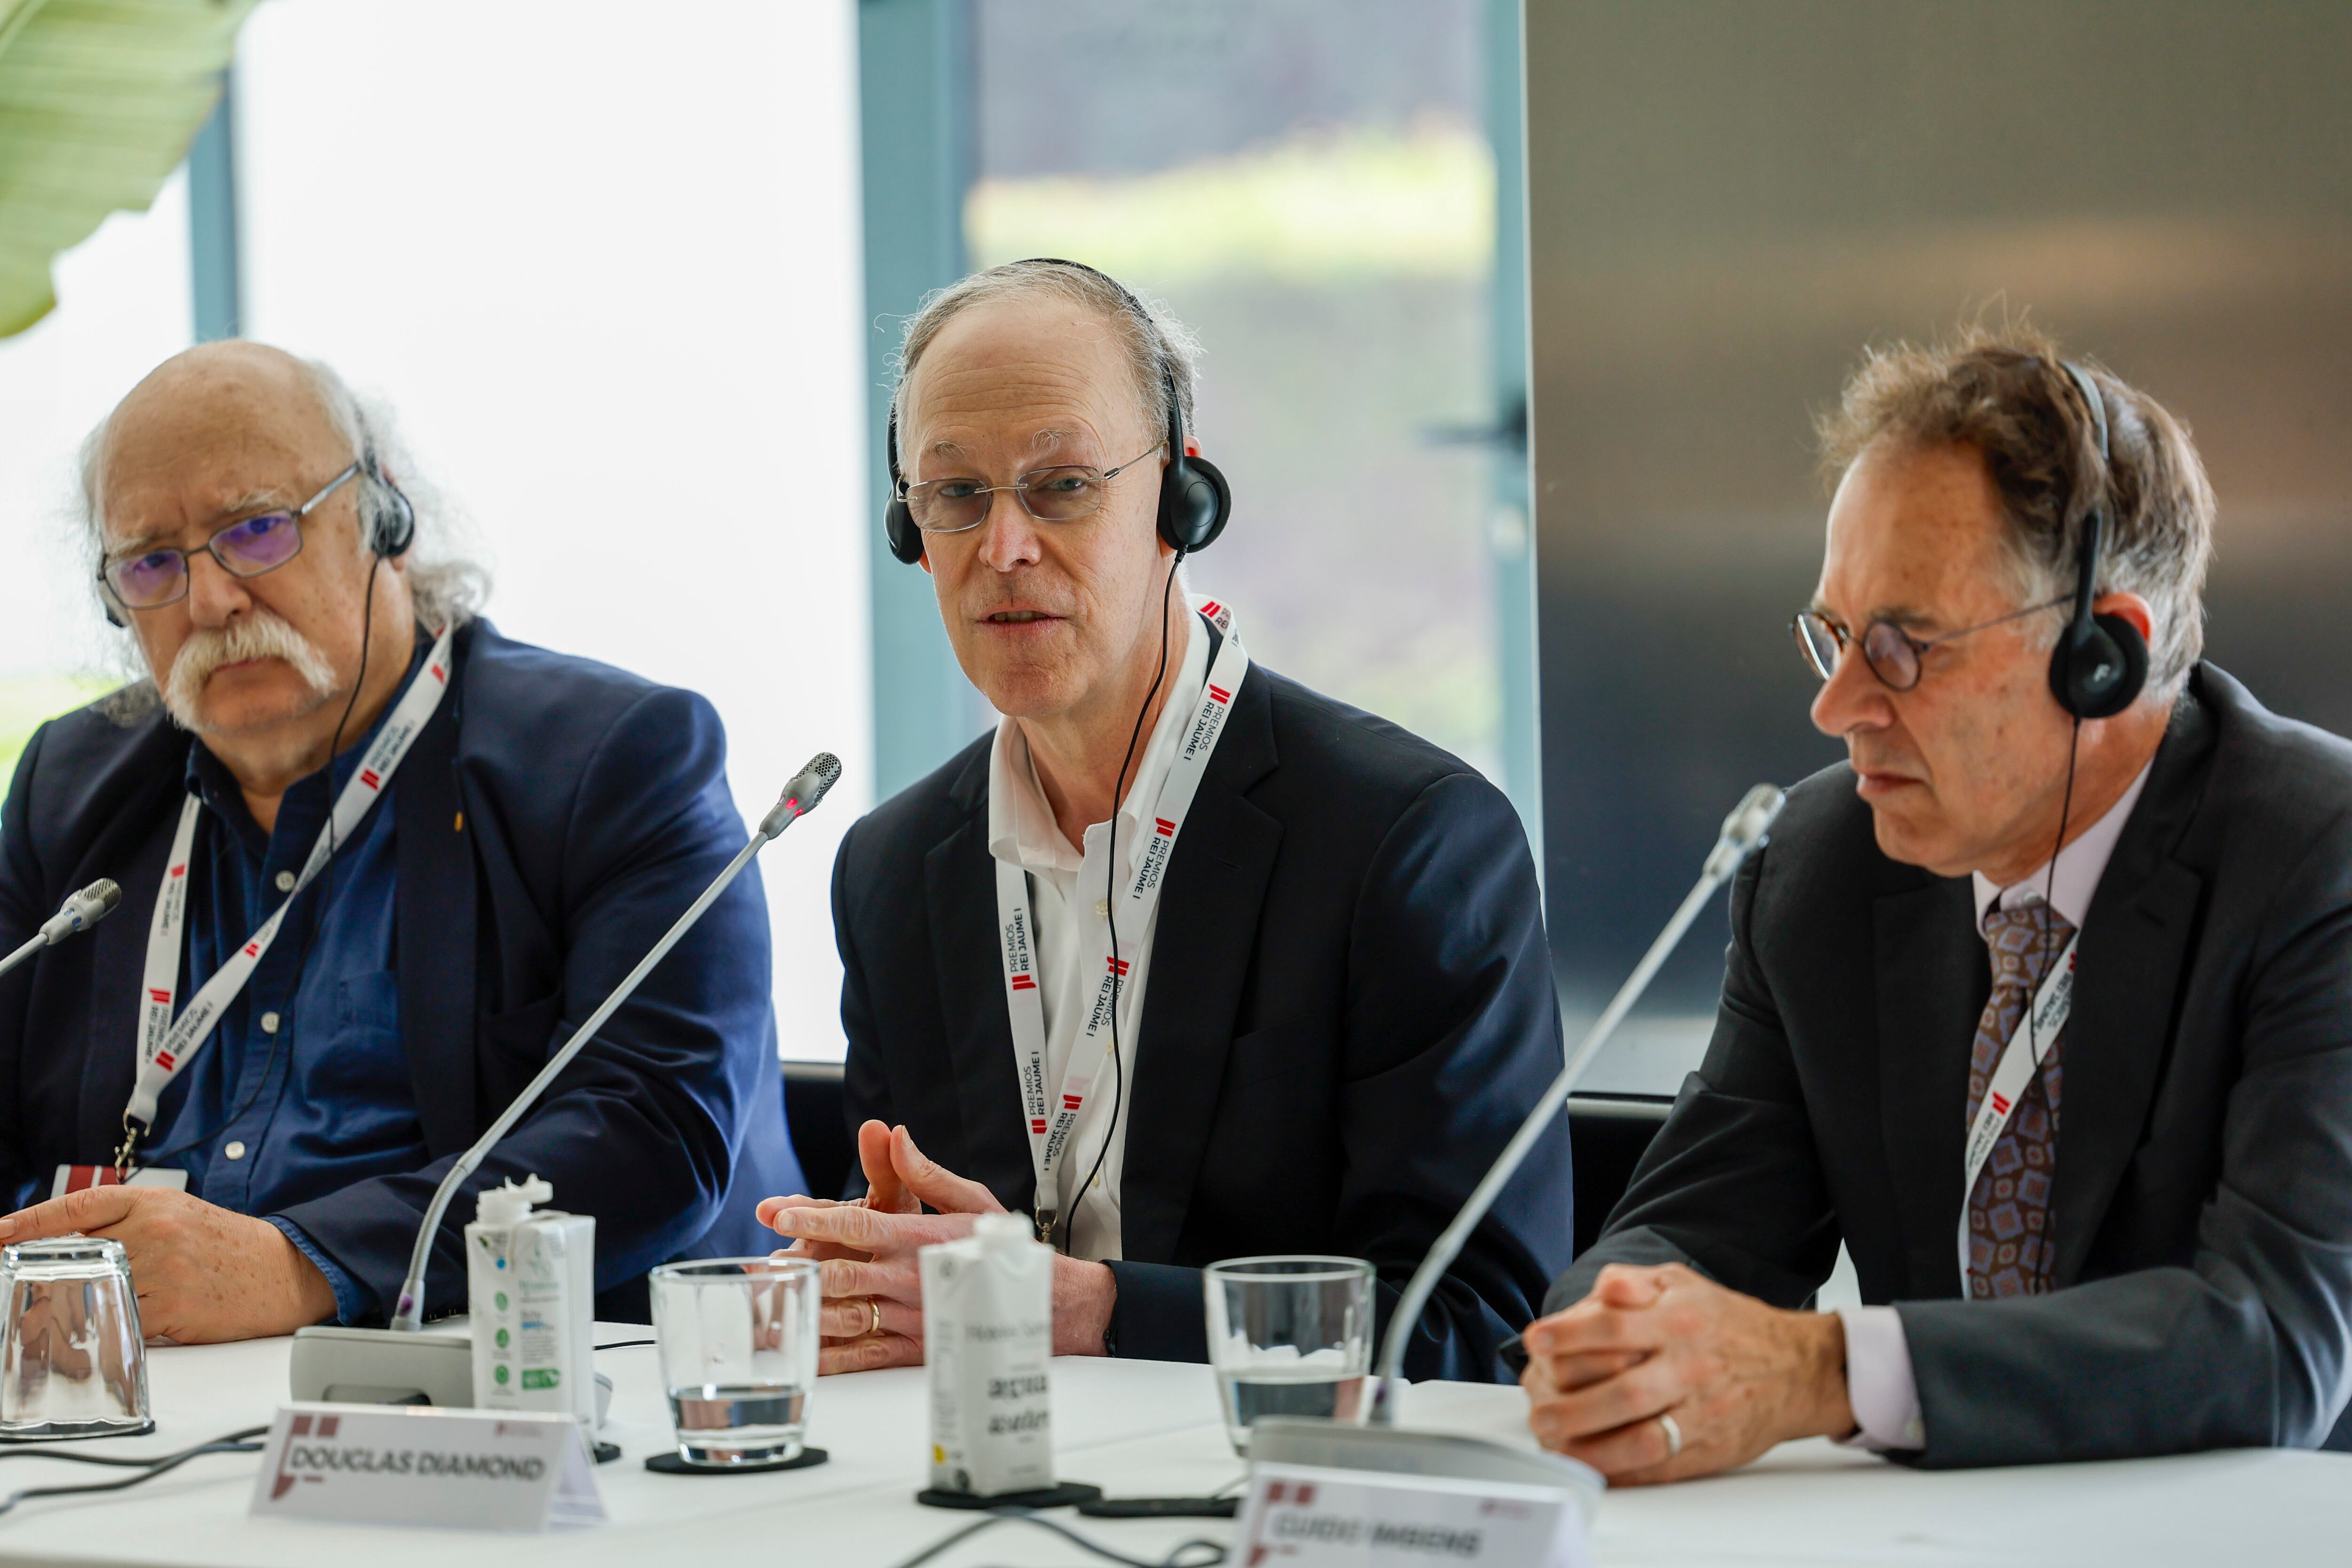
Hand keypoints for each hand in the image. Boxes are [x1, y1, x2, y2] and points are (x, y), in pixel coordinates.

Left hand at [0, 1186, 335, 1344]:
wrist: (286, 1269)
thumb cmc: (228, 1248)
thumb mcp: (179, 1218)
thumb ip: (128, 1227)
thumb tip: (68, 1250)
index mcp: (153, 1201)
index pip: (76, 1207)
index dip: (27, 1221)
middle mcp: (155, 1229)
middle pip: (75, 1255)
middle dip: (42, 1278)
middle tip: (16, 1296)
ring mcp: (163, 1267)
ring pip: (91, 1293)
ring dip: (71, 1312)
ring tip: (60, 1323)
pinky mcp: (172, 1306)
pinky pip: (120, 1322)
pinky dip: (107, 1331)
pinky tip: (109, 1334)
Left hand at [756, 1122, 1116, 1372]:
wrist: (1044, 1304)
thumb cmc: (1004, 1249)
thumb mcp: (971, 1198)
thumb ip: (926, 1170)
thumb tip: (894, 1136)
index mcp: (919, 1237)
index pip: (857, 1225)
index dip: (811, 1218)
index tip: (776, 1213)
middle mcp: (910, 1277)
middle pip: (841, 1271)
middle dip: (796, 1265)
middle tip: (761, 1263)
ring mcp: (911, 1316)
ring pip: (847, 1314)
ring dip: (804, 1308)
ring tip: (768, 1303)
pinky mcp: (915, 1349)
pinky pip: (865, 1355)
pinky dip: (829, 1356)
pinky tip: (801, 1352)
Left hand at [1519, 1262, 1851, 1483]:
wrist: (1796, 1368)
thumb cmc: (1728, 1324)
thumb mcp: (1682, 1284)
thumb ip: (1635, 1282)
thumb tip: (1603, 1289)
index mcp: (1678, 1321)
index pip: (1614, 1326)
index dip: (1570, 1333)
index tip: (1537, 1340)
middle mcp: (1689, 1368)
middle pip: (1624, 1391)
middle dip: (1572, 1404)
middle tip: (1538, 1408)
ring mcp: (1700, 1413)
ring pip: (1641, 1438)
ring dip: (1592, 1447)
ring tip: (1555, 1443)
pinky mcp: (1709, 1448)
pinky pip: (1660, 1467)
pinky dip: (1622, 1471)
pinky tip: (1592, 1466)